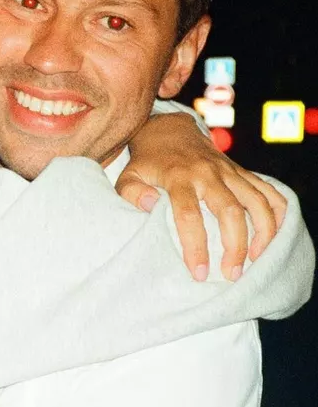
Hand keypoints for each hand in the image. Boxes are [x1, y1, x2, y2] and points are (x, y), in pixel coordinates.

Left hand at [118, 112, 286, 280]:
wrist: (169, 131)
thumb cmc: (147, 163)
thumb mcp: (128, 176)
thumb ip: (131, 193)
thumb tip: (149, 206)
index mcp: (179, 178)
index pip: (189, 215)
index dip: (195, 246)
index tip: (199, 273)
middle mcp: (208, 174)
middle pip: (230, 212)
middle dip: (235, 246)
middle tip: (232, 274)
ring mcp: (229, 171)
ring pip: (256, 201)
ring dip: (262, 232)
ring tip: (256, 260)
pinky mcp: (242, 172)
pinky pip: (269, 190)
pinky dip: (278, 211)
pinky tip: (275, 235)